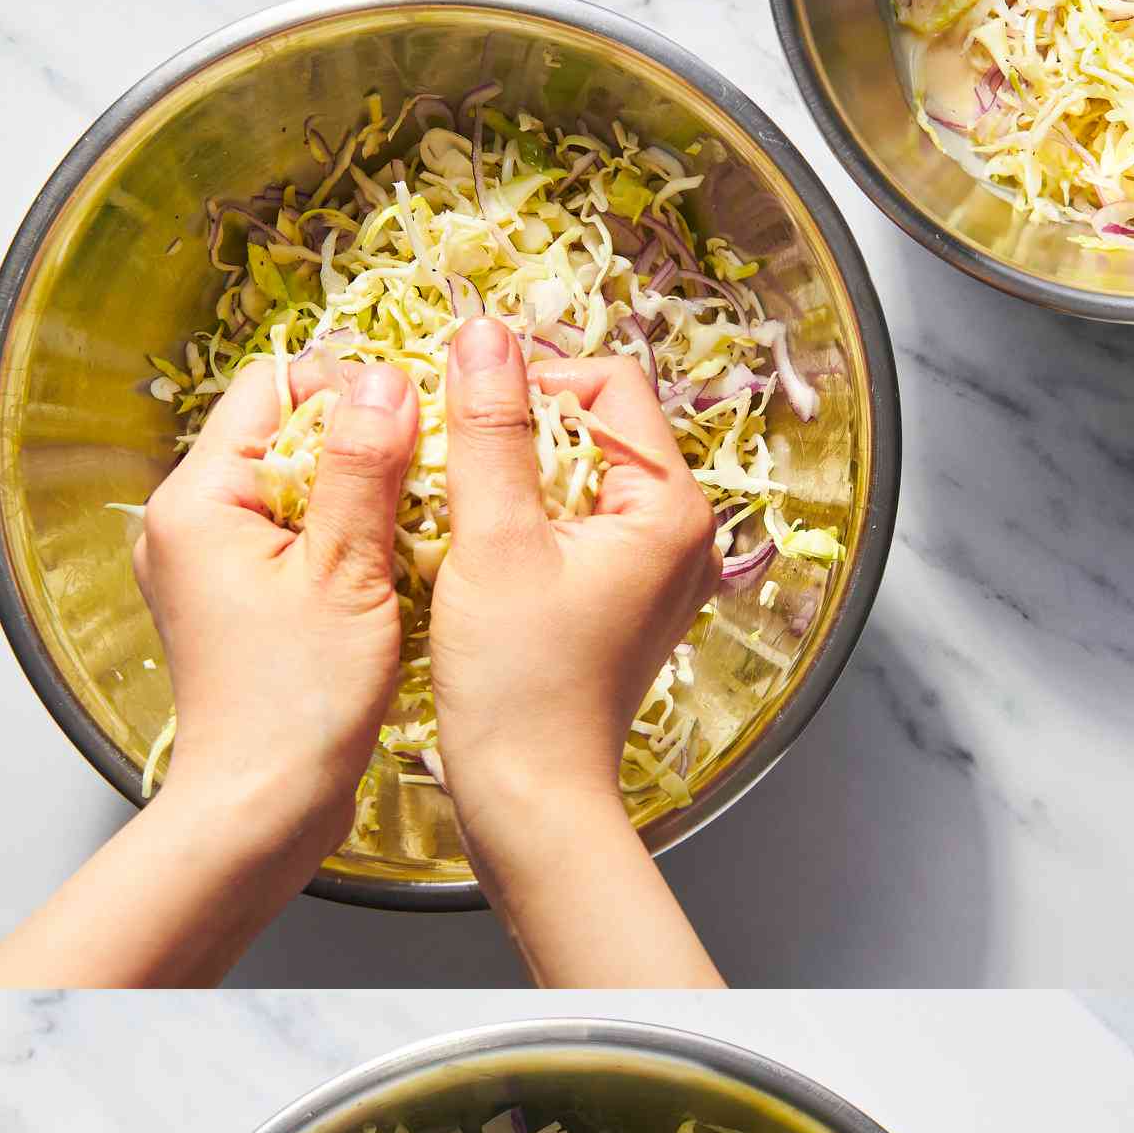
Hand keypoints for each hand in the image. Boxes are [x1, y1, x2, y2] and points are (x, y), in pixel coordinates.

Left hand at [133, 352, 417, 859]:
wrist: (261, 811)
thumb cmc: (297, 707)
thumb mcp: (346, 573)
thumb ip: (364, 466)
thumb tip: (384, 378)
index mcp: (198, 499)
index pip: (274, 387)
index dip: (352, 389)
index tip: (417, 418)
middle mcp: (187, 524)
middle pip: (287, 438)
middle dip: (363, 448)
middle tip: (427, 477)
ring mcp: (207, 568)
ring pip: (298, 494)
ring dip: (360, 502)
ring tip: (410, 532)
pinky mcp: (235, 608)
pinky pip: (295, 546)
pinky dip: (344, 549)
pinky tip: (386, 577)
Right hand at [428, 317, 719, 861]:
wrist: (531, 799)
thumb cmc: (518, 687)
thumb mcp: (494, 542)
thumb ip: (489, 430)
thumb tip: (481, 333)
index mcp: (671, 505)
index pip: (607, 382)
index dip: (530, 382)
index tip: (465, 416)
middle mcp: (681, 533)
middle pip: (594, 427)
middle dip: (517, 432)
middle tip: (452, 466)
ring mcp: (655, 571)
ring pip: (577, 478)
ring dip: (513, 480)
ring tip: (462, 517)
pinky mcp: (622, 603)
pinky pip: (573, 529)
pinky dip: (524, 526)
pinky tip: (479, 556)